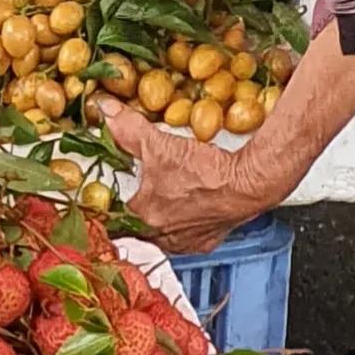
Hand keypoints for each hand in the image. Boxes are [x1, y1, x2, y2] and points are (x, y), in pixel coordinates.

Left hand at [95, 99, 272, 253]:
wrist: (248, 184)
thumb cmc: (207, 171)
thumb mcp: (160, 143)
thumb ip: (129, 129)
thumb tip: (107, 112)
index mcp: (144, 217)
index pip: (113, 217)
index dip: (110, 200)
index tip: (111, 189)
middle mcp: (163, 236)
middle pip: (137, 225)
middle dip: (135, 206)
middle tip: (137, 188)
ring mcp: (186, 242)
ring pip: (162, 231)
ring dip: (160, 214)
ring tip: (163, 195)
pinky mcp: (206, 241)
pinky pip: (186, 234)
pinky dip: (184, 220)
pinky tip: (186, 204)